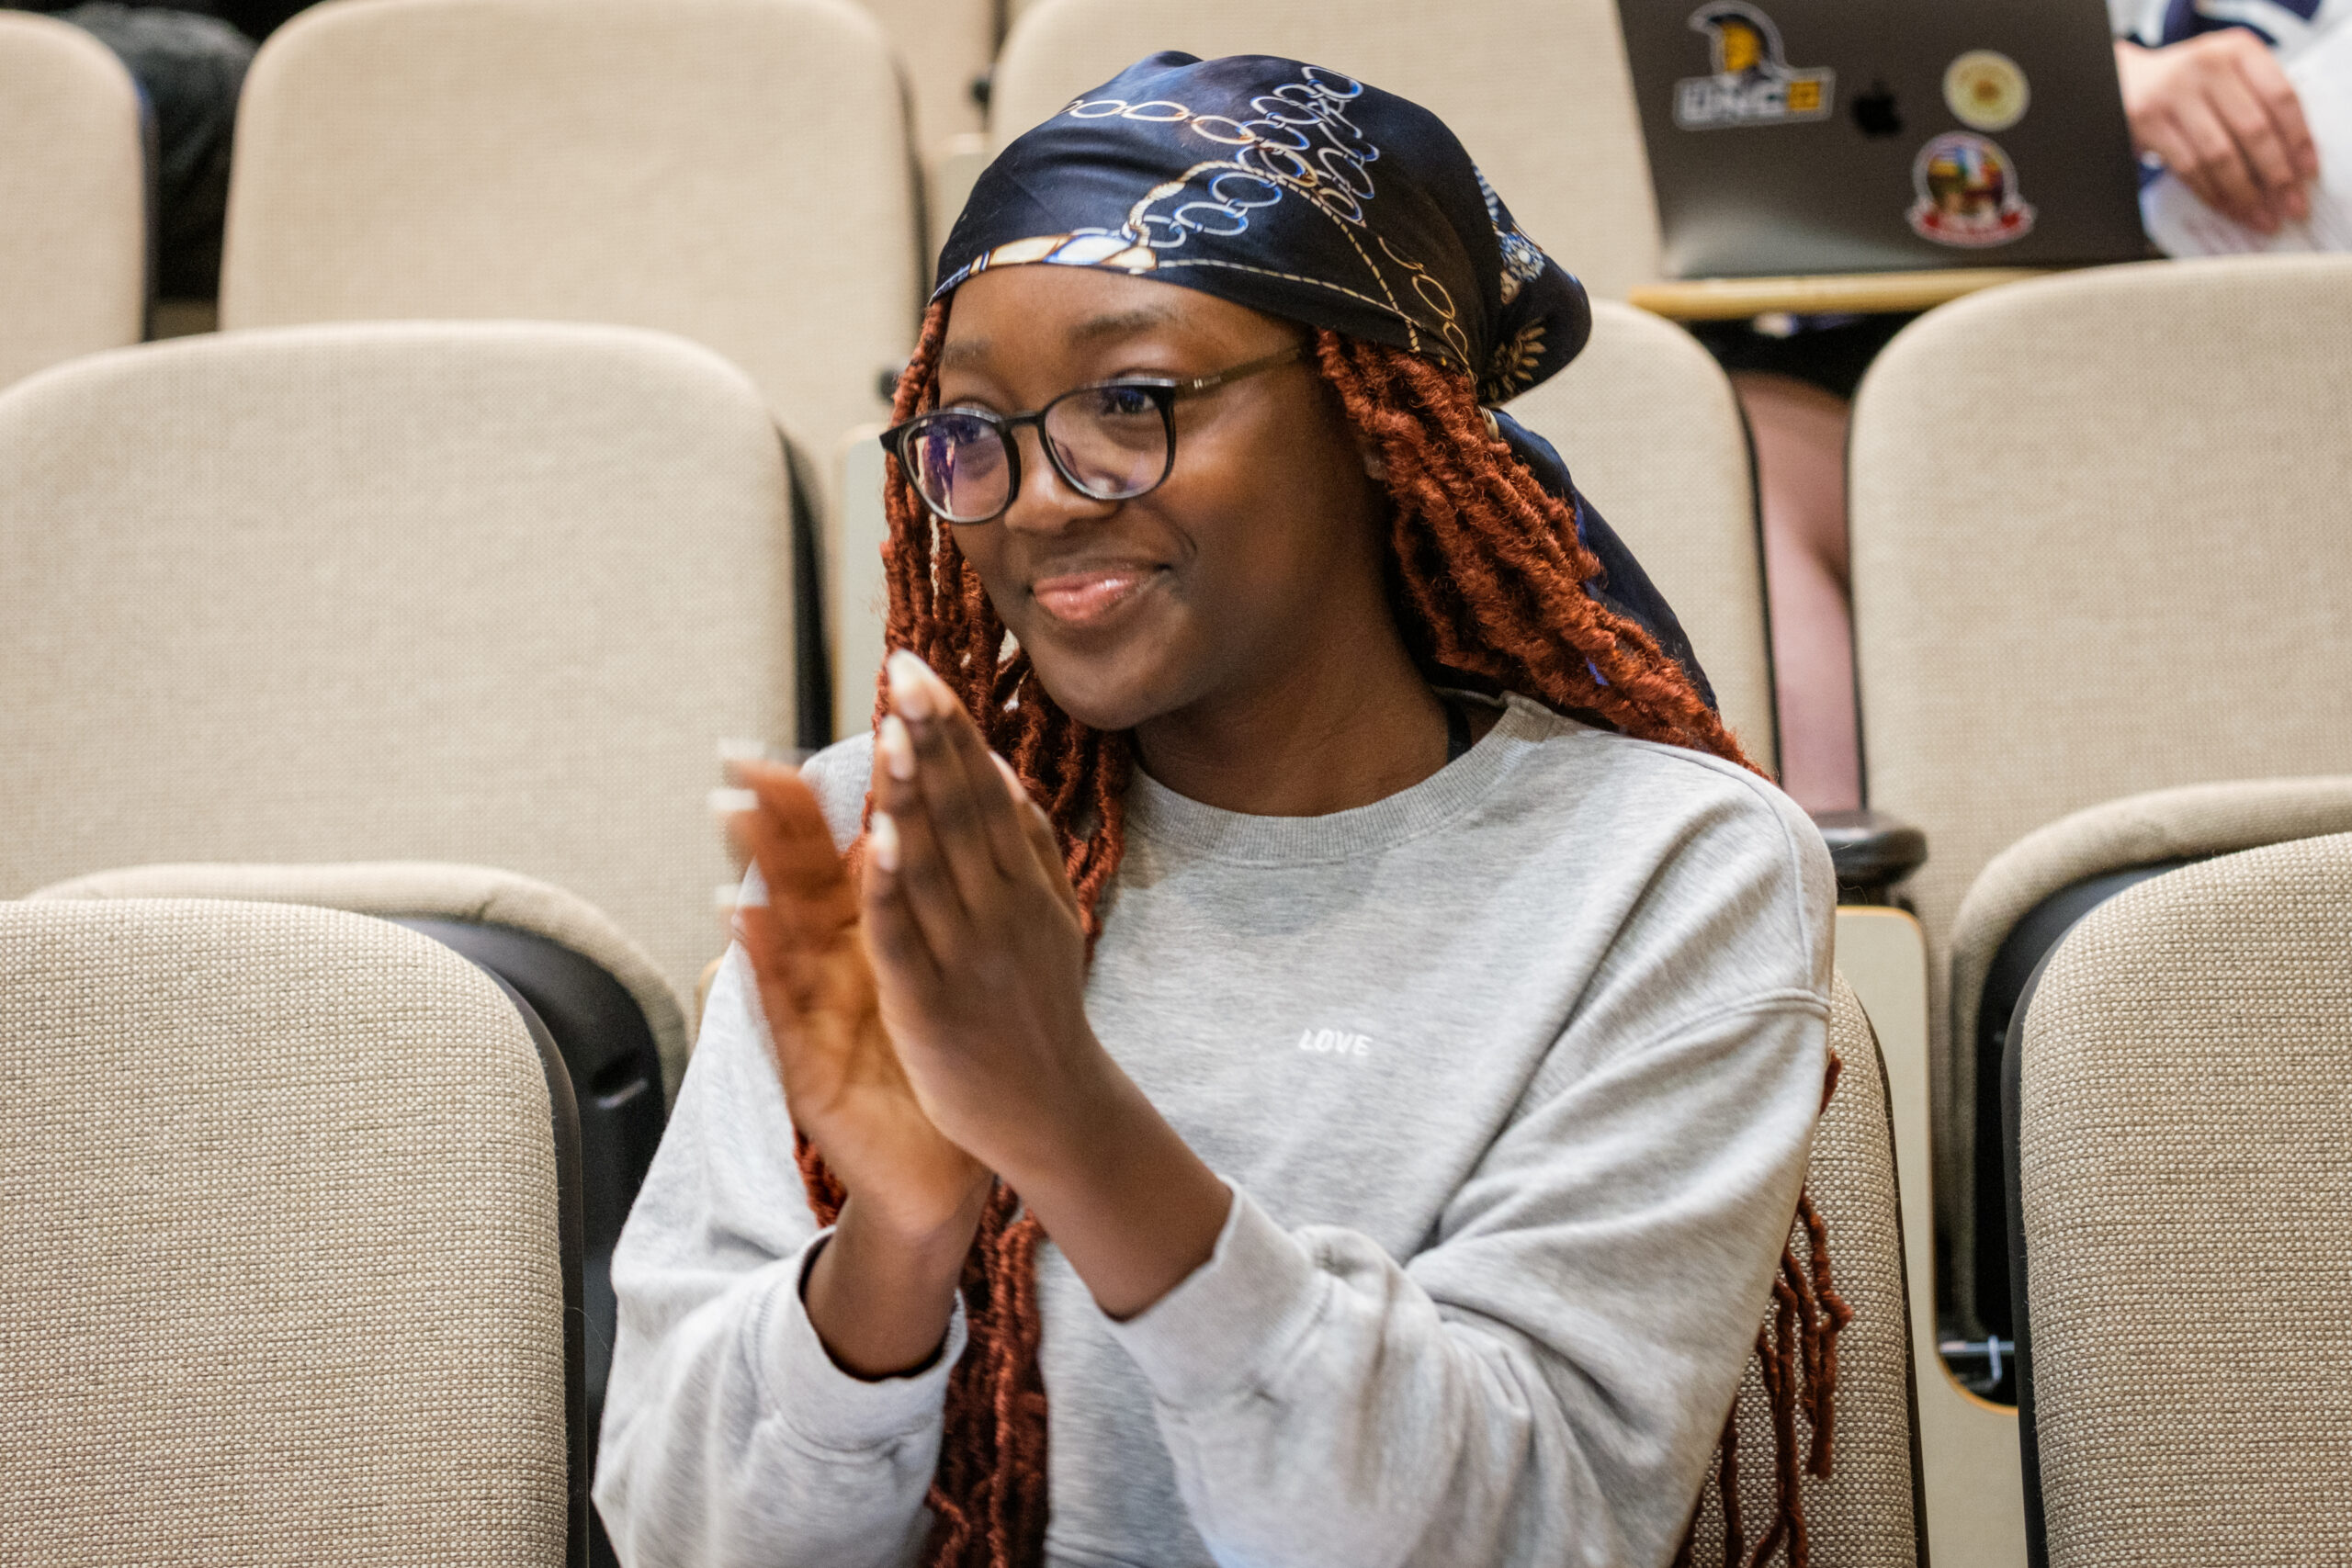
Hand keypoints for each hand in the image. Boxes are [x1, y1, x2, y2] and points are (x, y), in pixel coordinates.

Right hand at [723, 759, 990, 1247]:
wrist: (942, 1174)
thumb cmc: (936, 1072)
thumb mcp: (931, 980)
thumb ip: (916, 913)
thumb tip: (911, 839)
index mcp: (873, 947)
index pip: (850, 861)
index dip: (833, 805)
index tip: (814, 735)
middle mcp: (834, 974)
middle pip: (803, 884)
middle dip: (776, 823)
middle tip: (745, 758)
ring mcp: (815, 1018)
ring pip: (781, 935)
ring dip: (756, 875)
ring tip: (729, 813)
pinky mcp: (808, 1067)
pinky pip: (784, 1010)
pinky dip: (764, 965)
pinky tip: (742, 920)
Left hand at [861, 652, 1233, 1318]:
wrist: (1054, 1115)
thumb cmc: (1040, 1014)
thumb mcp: (1051, 919)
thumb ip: (1026, 847)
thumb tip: (996, 768)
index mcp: (1023, 884)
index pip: (981, 789)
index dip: (948, 727)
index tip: (916, 668)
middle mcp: (1001, 909)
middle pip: (961, 810)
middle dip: (930, 739)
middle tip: (902, 671)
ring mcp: (969, 954)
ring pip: (936, 861)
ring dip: (912, 793)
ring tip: (890, 730)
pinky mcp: (933, 1004)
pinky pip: (910, 935)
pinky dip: (896, 885)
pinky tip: (879, 837)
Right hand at [2116, 34, 2318, 231]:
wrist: (2126, 80)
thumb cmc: (2188, 84)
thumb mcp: (2228, 75)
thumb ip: (2258, 103)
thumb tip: (2290, 161)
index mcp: (2238, 49)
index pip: (2280, 97)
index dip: (2298, 139)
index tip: (2305, 173)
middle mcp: (2207, 66)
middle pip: (2253, 129)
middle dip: (2275, 175)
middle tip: (2288, 204)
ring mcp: (2173, 94)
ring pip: (2219, 154)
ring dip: (2243, 192)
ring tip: (2259, 215)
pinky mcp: (2147, 122)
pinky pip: (2187, 166)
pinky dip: (2210, 192)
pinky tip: (2226, 206)